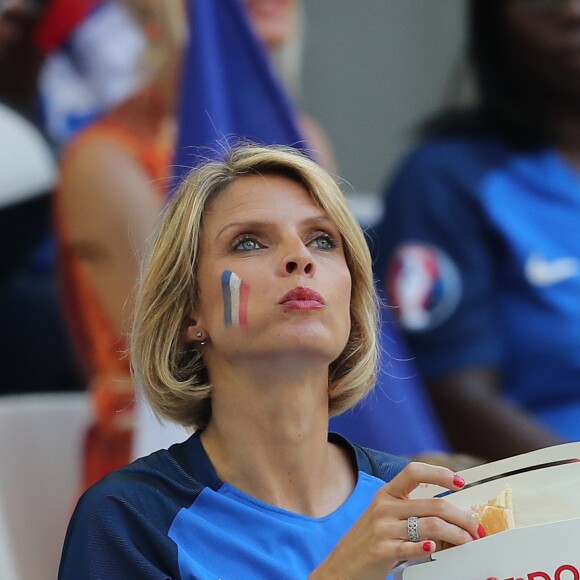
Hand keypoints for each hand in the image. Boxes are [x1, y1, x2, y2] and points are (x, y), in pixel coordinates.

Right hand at [310, 462, 483, 579]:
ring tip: (467, 542)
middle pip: (434, 505)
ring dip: (457, 535)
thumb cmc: (368, 539)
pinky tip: (435, 549)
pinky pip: (412, 547)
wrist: (342, 565)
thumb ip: (409, 509)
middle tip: (476, 527)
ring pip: (431, 526)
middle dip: (462, 517)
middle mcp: (384, 506)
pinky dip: (427, 548)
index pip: (414, 471)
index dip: (439, 473)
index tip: (460, 482)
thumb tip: (447, 510)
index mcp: (386, 493)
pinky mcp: (381, 550)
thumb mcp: (384, 516)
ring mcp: (382, 528)